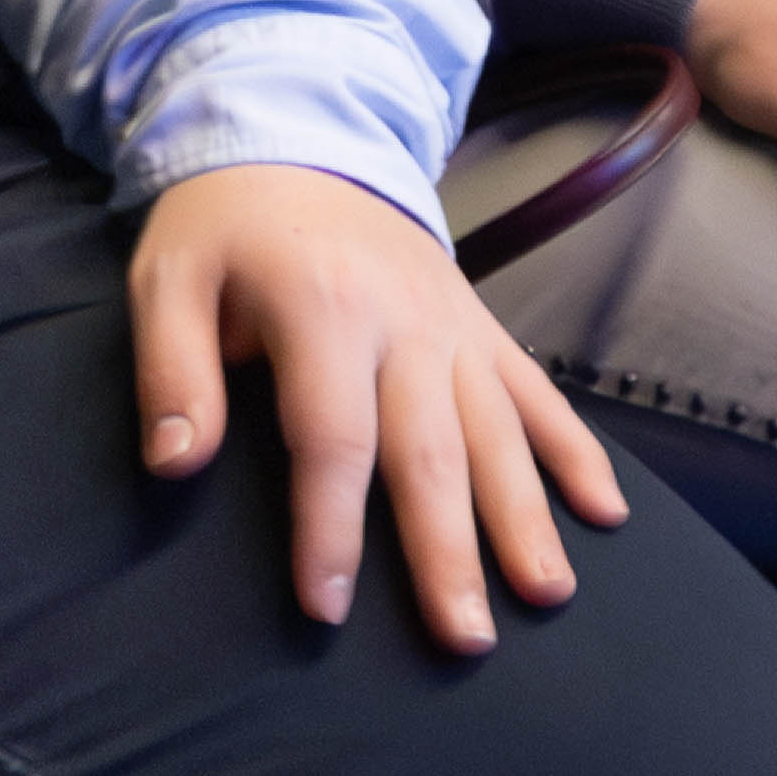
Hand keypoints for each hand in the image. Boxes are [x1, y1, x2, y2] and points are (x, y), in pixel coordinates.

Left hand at [129, 164, 623, 649]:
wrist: (301, 136)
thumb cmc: (225, 228)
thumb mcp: (169, 279)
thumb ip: (172, 371)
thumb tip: (175, 463)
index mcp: (323, 311)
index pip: (333, 439)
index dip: (330, 528)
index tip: (327, 607)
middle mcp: (404, 323)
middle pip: (432, 451)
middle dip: (450, 550)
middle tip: (466, 638)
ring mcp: (454, 326)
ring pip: (498, 432)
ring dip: (524, 516)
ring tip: (546, 594)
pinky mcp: (482, 326)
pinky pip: (538, 393)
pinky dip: (576, 451)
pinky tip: (607, 512)